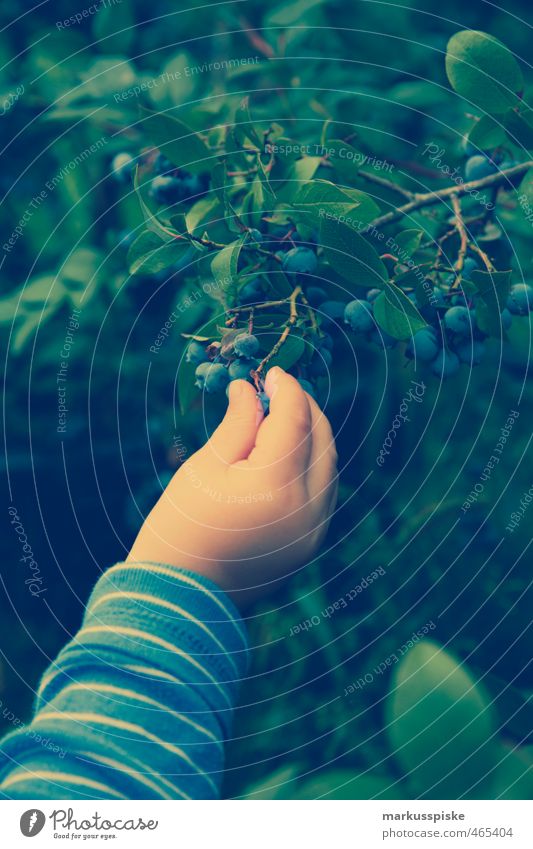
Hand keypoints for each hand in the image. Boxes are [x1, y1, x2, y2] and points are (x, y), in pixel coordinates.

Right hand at [127, 367, 337, 606]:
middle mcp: (307, 509)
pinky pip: (322, 492)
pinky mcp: (310, 545)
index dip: (287, 390)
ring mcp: (313, 531)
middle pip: (322, 440)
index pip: (295, 419)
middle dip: (305, 409)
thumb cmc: (181, 527)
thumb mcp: (205, 467)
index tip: (273, 373)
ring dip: (311, 436)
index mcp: (277, 485)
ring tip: (279, 420)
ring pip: (328, 466)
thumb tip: (250, 388)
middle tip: (278, 392)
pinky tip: (284, 456)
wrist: (180, 596)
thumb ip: (238, 424)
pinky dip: (310, 466)